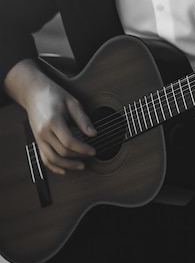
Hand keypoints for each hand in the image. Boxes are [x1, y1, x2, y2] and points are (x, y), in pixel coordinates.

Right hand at [5, 59, 96, 174]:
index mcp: (53, 121)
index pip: (69, 142)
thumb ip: (83, 119)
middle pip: (62, 152)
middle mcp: (43, 132)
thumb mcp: (72, 102)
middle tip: (90, 156)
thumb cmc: (53, 94)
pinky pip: (44, 158)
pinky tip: (64, 170)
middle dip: (78, 157)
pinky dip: (54, 167)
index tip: (93, 150)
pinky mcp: (37, 141)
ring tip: (81, 165)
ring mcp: (38, 138)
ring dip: (68, 166)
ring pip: (52, 159)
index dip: (83, 149)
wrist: (34, 93)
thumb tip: (93, 133)